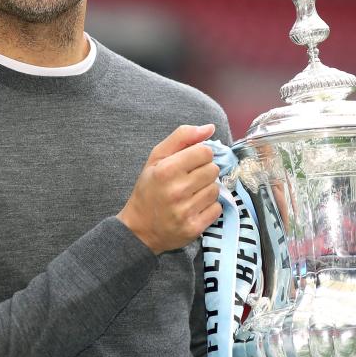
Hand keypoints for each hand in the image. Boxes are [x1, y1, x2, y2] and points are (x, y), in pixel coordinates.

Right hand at [117, 124, 221, 254]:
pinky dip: (209, 207)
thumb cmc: (148, 189)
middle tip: (189, 180)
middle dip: (204, 172)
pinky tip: (194, 207)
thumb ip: (182, 137)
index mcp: (166, 170)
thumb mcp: (156, 158)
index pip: (205, 152)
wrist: (139, 228)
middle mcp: (177, 190)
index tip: (190, 163)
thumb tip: (210, 128)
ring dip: (206, 190)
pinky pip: (217, 208)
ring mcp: (186, 211)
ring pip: (216, 189)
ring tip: (191, 194)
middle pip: (213, 170)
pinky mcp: (194, 227)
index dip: (200, 155)